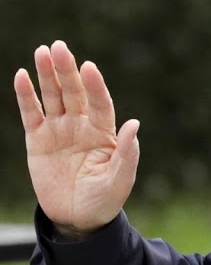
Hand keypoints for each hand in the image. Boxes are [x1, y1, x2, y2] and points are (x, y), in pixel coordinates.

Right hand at [14, 41, 139, 237]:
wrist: (78, 218)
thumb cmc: (104, 199)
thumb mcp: (119, 179)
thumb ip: (127, 153)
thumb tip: (135, 123)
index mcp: (104, 133)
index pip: (100, 102)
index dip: (95, 85)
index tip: (89, 67)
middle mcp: (82, 126)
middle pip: (74, 92)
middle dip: (67, 69)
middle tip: (58, 46)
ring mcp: (59, 131)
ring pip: (52, 96)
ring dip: (47, 74)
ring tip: (42, 51)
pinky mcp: (37, 140)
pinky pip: (31, 114)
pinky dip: (26, 95)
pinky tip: (21, 76)